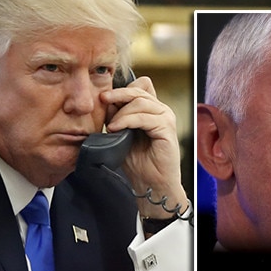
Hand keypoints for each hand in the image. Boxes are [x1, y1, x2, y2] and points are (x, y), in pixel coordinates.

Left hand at [100, 76, 187, 218]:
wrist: (151, 184)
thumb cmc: (138, 163)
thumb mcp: (122, 135)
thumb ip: (117, 117)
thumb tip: (105, 101)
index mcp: (152, 109)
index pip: (140, 86)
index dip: (122, 89)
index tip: (104, 97)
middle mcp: (161, 110)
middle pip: (139, 90)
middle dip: (118, 94)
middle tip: (102, 100)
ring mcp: (166, 118)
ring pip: (140, 102)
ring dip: (121, 112)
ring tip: (110, 126)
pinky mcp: (167, 129)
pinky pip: (144, 117)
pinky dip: (127, 120)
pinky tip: (116, 129)